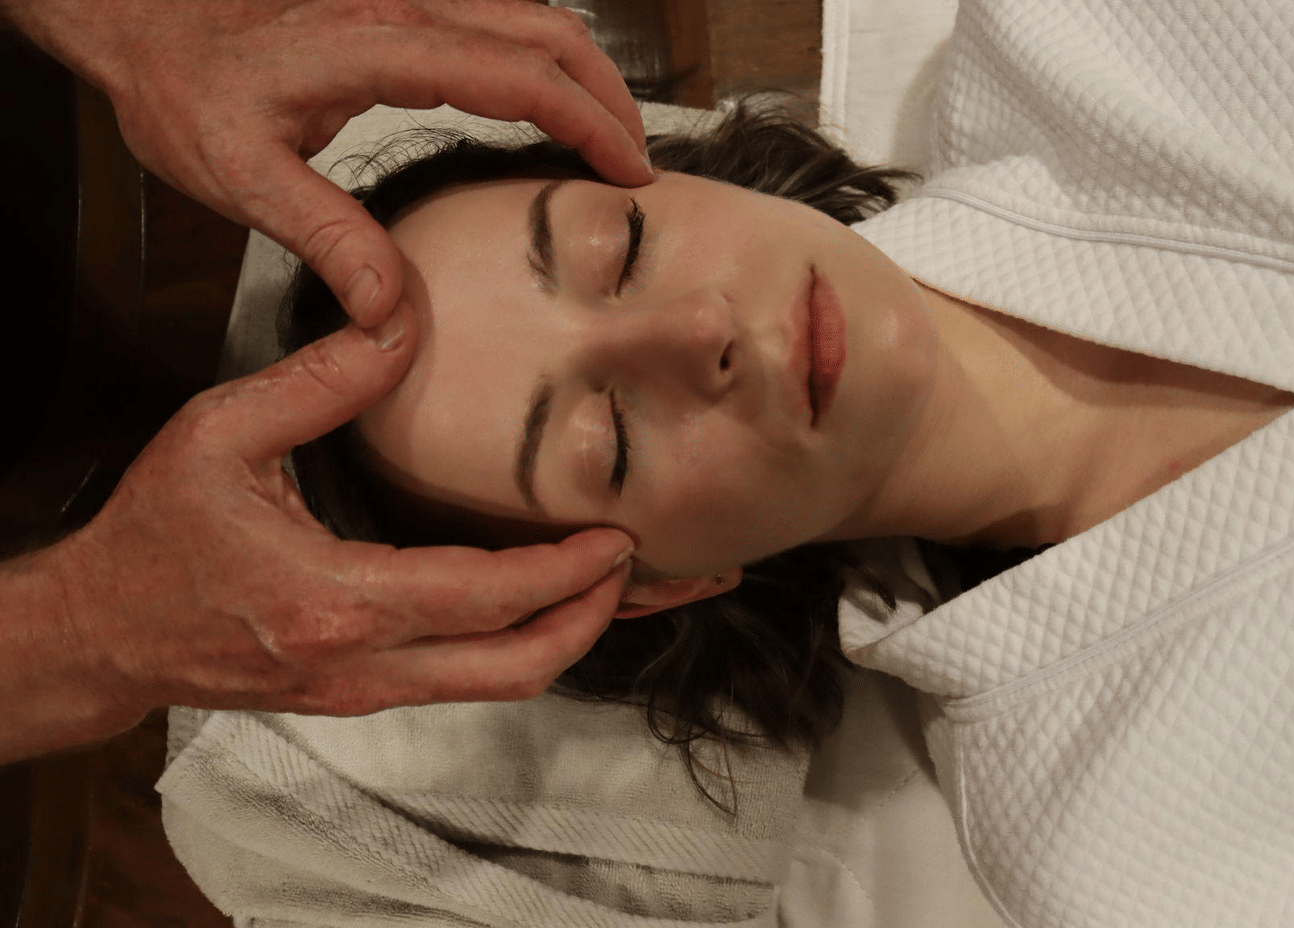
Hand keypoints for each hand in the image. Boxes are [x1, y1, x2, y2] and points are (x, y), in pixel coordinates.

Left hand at [3, 0, 652, 326]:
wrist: (139, 19)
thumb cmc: (181, 85)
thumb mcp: (238, 174)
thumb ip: (324, 237)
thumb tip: (394, 310)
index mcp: (379, 46)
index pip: (519, 74)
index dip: (589, 121)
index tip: (630, 171)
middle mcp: (404, 8)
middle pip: (547, 28)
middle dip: (610, 92)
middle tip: (638, 161)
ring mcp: (405, 0)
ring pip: (530, 14)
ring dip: (583, 70)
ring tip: (609, 136)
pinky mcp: (398, 9)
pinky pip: (497, 19)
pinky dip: (543, 60)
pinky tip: (545, 104)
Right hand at [24, 309, 632, 753]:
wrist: (100, 633)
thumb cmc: (154, 537)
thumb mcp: (219, 436)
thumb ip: (317, 382)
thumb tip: (398, 321)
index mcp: (336, 601)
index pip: (487, 600)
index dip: (568, 573)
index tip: (620, 536)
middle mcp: (364, 664)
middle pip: (519, 668)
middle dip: (598, 620)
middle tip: (647, 569)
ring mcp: (367, 691)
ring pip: (500, 685)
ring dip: (569, 636)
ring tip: (621, 586)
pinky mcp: (364, 693)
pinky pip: (468, 678)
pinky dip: (522, 642)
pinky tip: (550, 599)